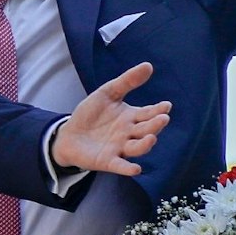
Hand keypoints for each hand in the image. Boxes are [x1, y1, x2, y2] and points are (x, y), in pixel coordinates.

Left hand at [52, 62, 170, 177]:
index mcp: (131, 117)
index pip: (149, 113)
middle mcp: (129, 133)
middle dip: (156, 125)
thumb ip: (127, 81)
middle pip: (146, 130)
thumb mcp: (107, 93)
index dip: (158, 110)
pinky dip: (128, 168)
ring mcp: (120, 148)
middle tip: (163, 118)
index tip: (166, 105)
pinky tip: (135, 169)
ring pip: (137, 148)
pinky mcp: (108, 161)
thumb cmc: (91, 114)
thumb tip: (148, 65)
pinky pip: (120, 165)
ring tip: (152, 138)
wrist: (68, 134)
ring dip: (146, 144)